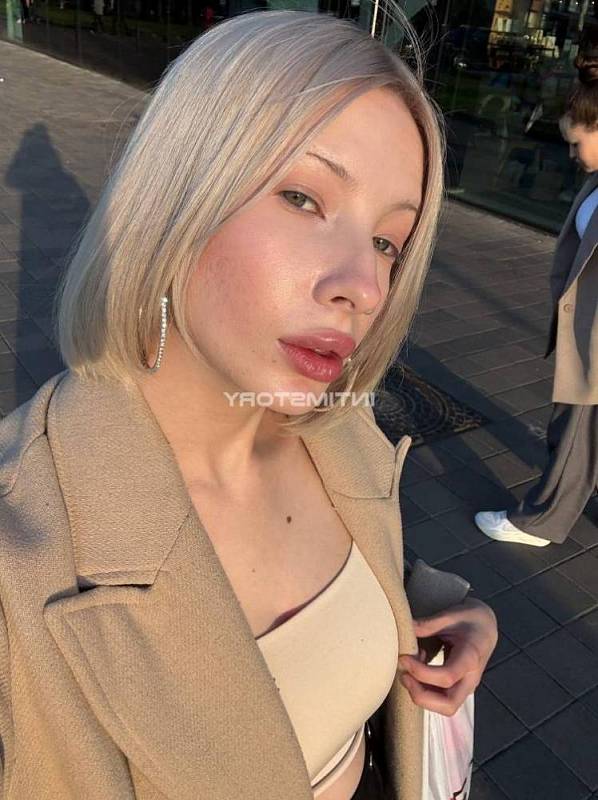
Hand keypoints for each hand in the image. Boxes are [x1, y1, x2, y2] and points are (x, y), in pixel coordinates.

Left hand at [398, 597, 497, 716]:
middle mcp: (471, 678)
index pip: (447, 677)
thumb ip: (428, 624)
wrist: (485, 627)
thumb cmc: (470, 620)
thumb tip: (406, 627)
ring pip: (444, 707)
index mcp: (470, 657)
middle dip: (421, 695)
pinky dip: (424, 690)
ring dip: (421, 694)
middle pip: (448, 705)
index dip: (421, 672)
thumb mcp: (450, 615)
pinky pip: (440, 700)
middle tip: (404, 674)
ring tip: (411, 667)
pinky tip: (418, 668)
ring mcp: (465, 686)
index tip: (404, 658)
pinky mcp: (458, 688)